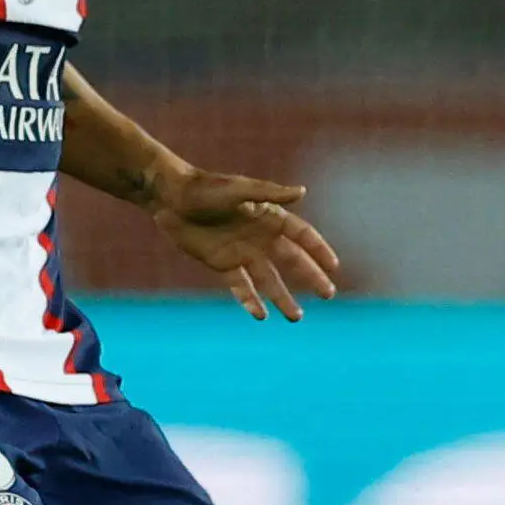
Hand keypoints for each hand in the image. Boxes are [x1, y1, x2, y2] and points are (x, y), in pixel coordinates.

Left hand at [149, 167, 339, 319]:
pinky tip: (260, 316)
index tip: (334, 267)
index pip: (302, 235)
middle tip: (328, 294)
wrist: (170, 198)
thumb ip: (269, 193)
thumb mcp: (238, 189)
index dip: (319, 249)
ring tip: (296, 317)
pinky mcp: (222, 264)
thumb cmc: (204, 188)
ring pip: (269, 279)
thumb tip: (302, 192)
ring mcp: (242, 252)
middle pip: (292, 261)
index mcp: (269, 215)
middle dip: (311, 277)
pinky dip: (250, 300)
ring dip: (283, 297)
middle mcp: (260, 236)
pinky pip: (240, 286)